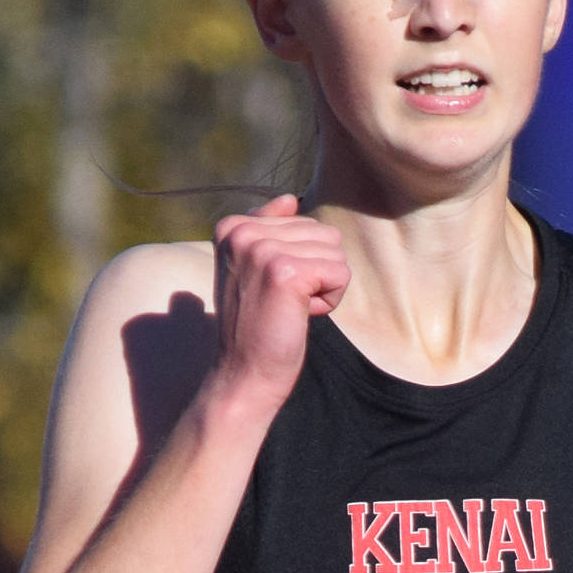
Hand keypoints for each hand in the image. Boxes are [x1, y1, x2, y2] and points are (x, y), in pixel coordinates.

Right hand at [210, 195, 349, 409]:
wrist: (244, 375)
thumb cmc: (255, 327)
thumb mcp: (252, 270)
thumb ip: (267, 230)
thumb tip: (291, 198)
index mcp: (232, 225)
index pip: (302, 221)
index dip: (299, 261)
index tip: (270, 290)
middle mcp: (242, 231)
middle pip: (322, 233)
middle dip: (315, 271)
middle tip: (283, 303)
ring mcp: (262, 250)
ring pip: (335, 252)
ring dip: (323, 286)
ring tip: (290, 309)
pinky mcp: (286, 272)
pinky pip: (340, 273)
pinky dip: (330, 300)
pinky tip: (301, 316)